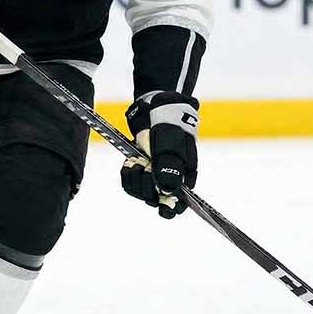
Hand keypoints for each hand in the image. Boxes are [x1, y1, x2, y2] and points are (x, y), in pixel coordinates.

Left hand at [119, 91, 198, 218]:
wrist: (154, 105)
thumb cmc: (169, 123)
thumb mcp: (170, 143)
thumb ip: (169, 168)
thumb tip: (166, 192)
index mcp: (184, 175)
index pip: (180, 204)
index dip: (169, 207)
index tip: (160, 202)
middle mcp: (170, 178)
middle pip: (157, 200)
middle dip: (146, 187)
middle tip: (144, 168)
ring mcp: (154, 174)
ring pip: (142, 193)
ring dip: (135, 180)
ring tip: (136, 162)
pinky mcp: (140, 168)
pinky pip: (131, 183)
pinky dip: (127, 175)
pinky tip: (130, 162)